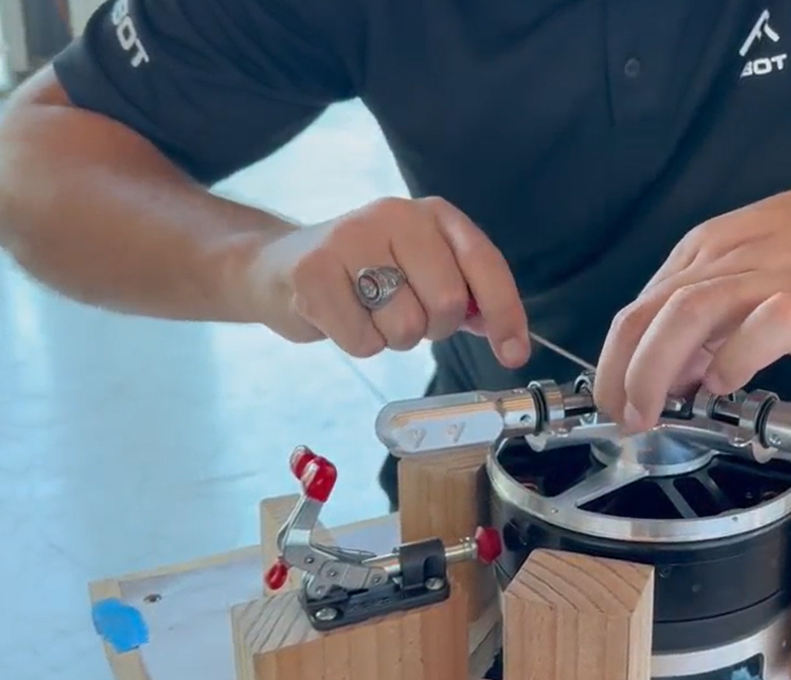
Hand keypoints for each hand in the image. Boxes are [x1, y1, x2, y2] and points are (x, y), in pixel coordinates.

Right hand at [242, 197, 530, 365]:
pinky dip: (358, 343)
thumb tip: (509, 338)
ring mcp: (351, 238)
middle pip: (447, 303)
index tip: (514, 353)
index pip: (484, 263)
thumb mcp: (421, 270)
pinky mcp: (313, 272)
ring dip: (393, 338)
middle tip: (405, 314)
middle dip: (433, 328)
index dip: (505, 313)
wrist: (277, 266)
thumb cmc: (363, 275)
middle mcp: (395, 215)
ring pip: (407, 327)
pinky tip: (340, 316)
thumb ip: (467, 296)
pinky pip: (363, 341)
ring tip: (368, 312)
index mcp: (433, 214)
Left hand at [594, 170, 790, 432]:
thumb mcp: (758, 270)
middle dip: (622, 372)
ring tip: (653, 411)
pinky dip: (736, 357)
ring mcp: (773, 276)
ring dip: (656, 369)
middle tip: (622, 416)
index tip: (617, 399)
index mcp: (711, 252)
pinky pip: (764, 326)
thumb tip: (677, 372)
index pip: (641, 308)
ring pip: (687, 314)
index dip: (618, 362)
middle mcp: (730, 258)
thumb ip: (715, 319)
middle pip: (649, 313)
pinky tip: (729, 383)